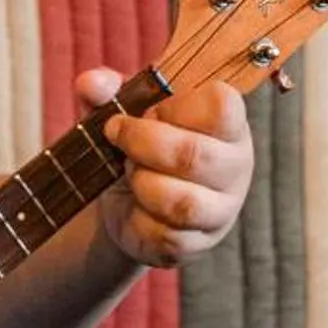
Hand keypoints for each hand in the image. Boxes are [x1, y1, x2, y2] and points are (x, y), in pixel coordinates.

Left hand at [75, 67, 254, 268]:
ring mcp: (221, 210)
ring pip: (182, 202)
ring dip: (142, 183)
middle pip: (194, 155)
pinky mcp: (197, 244)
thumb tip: (91, 83)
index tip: (152, 110)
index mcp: (229, 124)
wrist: (130, 200)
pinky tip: (135, 205)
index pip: (223, 106)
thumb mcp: (126, 109)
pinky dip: (138, 218)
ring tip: (132, 174)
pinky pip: (165, 235)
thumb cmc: (142, 143)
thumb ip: (109, 90)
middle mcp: (235, 167)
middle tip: (119, 138)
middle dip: (141, 144)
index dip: (177, 106)